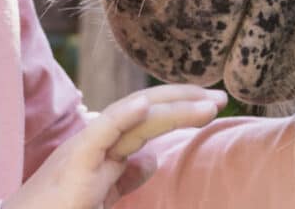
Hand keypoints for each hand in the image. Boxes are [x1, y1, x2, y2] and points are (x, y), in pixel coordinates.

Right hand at [6, 85, 224, 208]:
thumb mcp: (99, 195)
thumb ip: (124, 179)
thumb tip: (151, 160)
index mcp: (104, 151)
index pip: (148, 121)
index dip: (180, 110)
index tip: (212, 106)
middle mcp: (96, 144)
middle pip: (146, 113)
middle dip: (185, 102)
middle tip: (222, 98)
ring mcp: (84, 151)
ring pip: (133, 119)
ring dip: (172, 108)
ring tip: (207, 104)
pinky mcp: (72, 165)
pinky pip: (99, 134)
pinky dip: (122, 117)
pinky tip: (145, 104)